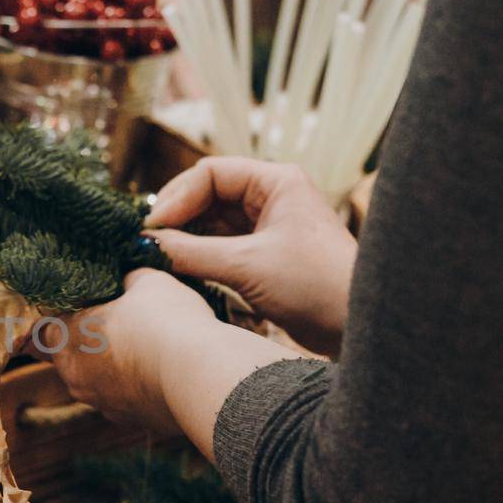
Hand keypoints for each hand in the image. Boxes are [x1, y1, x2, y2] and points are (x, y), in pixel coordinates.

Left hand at [42, 267, 219, 439]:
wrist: (201, 377)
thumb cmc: (167, 321)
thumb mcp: (149, 281)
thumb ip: (129, 279)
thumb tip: (128, 281)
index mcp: (66, 338)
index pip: (44, 327)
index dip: (61, 314)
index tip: (81, 305)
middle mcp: (74, 377)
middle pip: (68, 355)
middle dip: (87, 340)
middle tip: (114, 321)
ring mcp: (101, 403)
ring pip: (96, 380)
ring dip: (111, 366)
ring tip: (142, 346)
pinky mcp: (128, 420)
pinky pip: (123, 398)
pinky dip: (134, 385)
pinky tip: (158, 371)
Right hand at [145, 158, 355, 355]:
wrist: (358, 328)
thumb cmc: (315, 286)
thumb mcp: (246, 266)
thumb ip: (190, 253)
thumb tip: (143, 245)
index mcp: (276, 182)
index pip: (209, 174)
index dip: (176, 198)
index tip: (151, 227)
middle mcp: (271, 198)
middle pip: (206, 196)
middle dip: (175, 218)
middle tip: (146, 242)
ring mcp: (267, 229)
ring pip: (210, 224)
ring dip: (183, 239)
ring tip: (156, 257)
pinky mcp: (263, 258)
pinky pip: (219, 248)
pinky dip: (196, 257)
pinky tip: (176, 269)